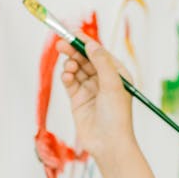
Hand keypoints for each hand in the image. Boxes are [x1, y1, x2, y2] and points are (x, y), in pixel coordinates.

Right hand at [59, 40, 136, 161]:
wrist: (109, 145)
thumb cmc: (117, 117)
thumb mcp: (113, 85)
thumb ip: (102, 63)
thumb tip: (92, 45)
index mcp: (117, 74)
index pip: (99, 53)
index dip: (86, 42)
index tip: (73, 32)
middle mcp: (104, 80)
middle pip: (85, 59)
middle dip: (74, 51)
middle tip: (61, 44)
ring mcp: (90, 90)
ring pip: (77, 69)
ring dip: (71, 64)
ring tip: (69, 66)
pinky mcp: (78, 100)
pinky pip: (70, 82)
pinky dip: (67, 76)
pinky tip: (67, 76)